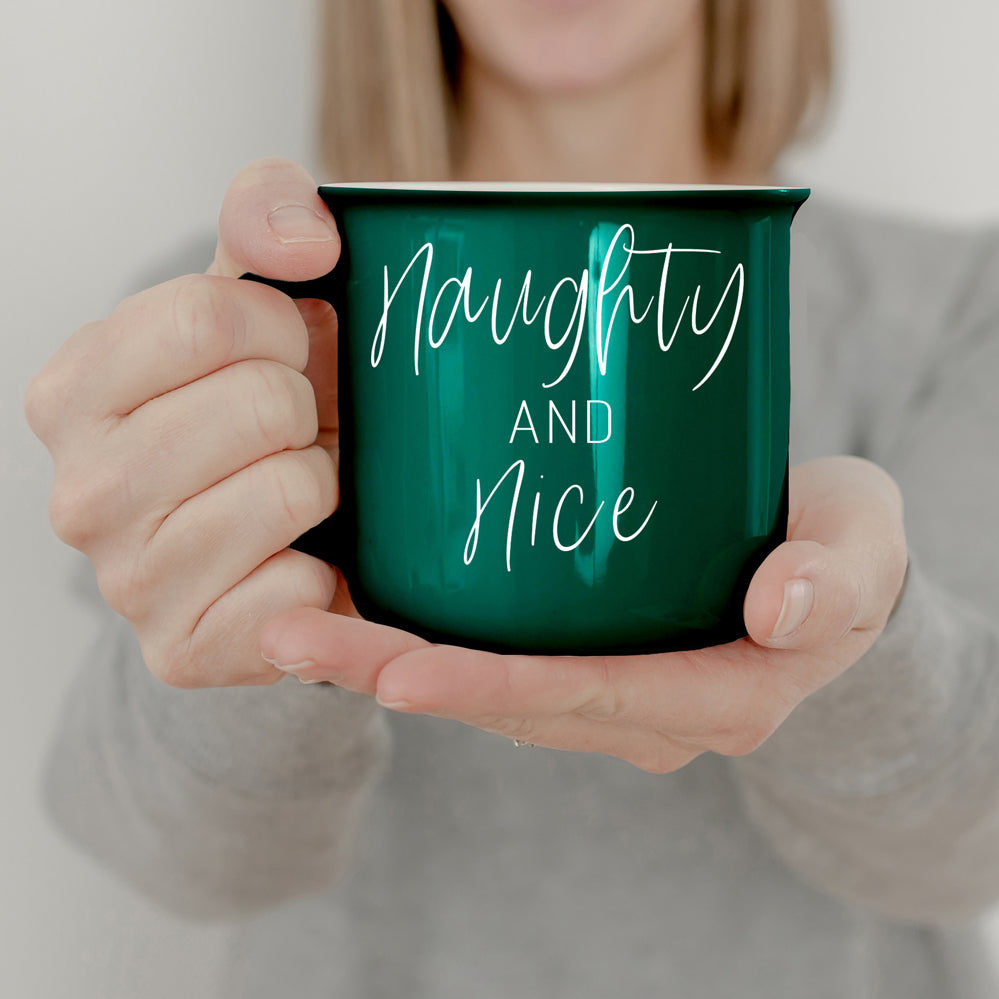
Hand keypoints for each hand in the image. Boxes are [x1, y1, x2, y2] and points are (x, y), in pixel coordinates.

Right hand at [24, 158, 347, 687]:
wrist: (266, 536)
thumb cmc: (255, 407)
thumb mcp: (250, 295)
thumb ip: (265, 215)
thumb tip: (308, 242)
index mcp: (73, 390)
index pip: (211, 316)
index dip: (281, 330)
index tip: (279, 356)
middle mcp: (80, 492)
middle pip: (263, 404)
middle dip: (304, 410)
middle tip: (289, 434)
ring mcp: (127, 582)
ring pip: (294, 490)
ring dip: (319, 483)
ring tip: (291, 492)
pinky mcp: (184, 651)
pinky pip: (300, 590)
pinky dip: (322, 569)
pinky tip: (294, 561)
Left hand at [260, 456, 907, 771]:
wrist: (827, 572)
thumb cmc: (842, 552)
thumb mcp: (862, 546)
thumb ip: (837, 575)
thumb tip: (781, 609)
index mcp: (716, 694)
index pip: (588, 698)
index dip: (491, 690)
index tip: (398, 672)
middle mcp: (647, 712)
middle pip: (510, 703)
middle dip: (399, 675)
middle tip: (294, 641)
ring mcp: (609, 693)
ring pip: (486, 690)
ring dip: (387, 663)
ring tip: (291, 629)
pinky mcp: (582, 660)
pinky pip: (492, 663)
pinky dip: (419, 644)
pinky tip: (349, 608)